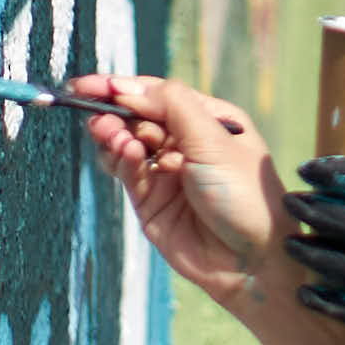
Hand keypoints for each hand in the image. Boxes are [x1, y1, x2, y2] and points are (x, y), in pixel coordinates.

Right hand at [71, 75, 289, 309]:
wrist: (252, 260)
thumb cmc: (246, 194)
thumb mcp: (214, 140)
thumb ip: (172, 107)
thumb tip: (128, 87)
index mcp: (207, 119)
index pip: (157, 95)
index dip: (124, 88)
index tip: (92, 84)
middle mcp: (184, 142)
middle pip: (137, 117)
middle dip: (115, 112)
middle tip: (99, 114)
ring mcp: (165, 172)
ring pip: (126, 144)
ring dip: (114, 135)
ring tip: (111, 134)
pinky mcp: (150, 202)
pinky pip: (126, 173)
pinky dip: (119, 160)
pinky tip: (124, 153)